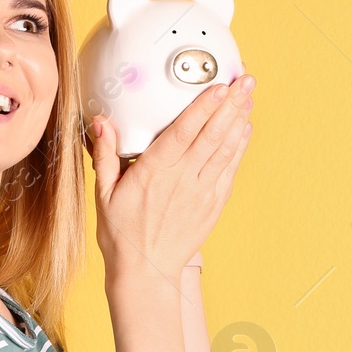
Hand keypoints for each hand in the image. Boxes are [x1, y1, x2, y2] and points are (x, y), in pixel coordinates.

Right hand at [84, 73, 254, 281]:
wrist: (145, 272)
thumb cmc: (121, 234)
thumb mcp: (104, 193)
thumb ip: (105, 155)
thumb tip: (101, 122)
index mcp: (154, 173)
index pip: (184, 133)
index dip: (204, 107)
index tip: (219, 86)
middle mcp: (183, 180)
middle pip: (213, 135)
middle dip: (232, 105)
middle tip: (246, 80)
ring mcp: (202, 193)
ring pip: (226, 150)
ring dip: (240, 120)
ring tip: (250, 96)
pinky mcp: (213, 205)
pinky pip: (230, 170)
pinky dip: (239, 148)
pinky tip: (245, 129)